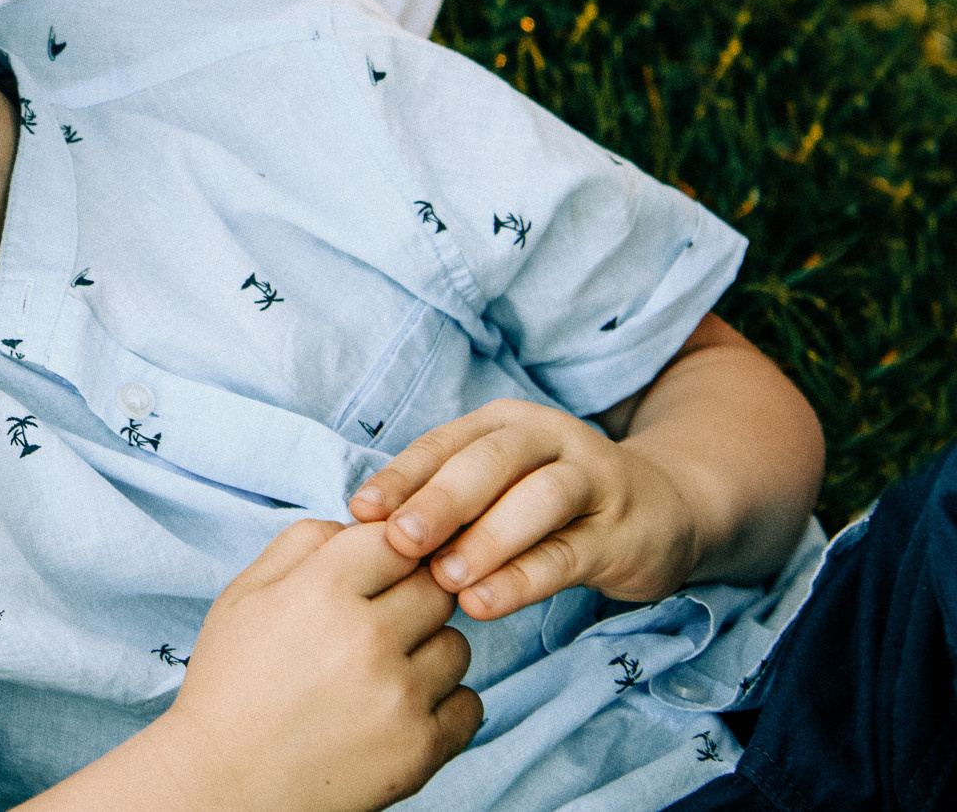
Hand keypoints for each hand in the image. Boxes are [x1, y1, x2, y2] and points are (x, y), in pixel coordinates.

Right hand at [118, 521, 480, 811]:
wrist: (224, 783)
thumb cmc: (231, 683)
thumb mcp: (244, 594)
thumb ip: (302, 543)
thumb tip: (358, 523)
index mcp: (322, 590)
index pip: (398, 538)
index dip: (390, 553)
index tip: (379, 573)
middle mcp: (368, 638)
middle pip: (437, 588)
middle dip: (413, 598)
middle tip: (378, 624)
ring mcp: (399, 696)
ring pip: (458, 645)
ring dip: (430, 652)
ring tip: (382, 672)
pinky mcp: (420, 750)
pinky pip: (469, 704)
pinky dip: (444, 705)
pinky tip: (400, 708)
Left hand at [348, 399, 700, 621]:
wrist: (666, 509)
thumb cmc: (553, 503)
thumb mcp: (499, 487)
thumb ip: (445, 500)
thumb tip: (369, 531)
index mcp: (504, 423)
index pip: (444, 443)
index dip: (400, 476)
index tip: (359, 512)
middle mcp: (549, 439)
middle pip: (488, 461)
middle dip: (439, 501)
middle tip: (399, 542)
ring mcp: (593, 481)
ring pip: (536, 501)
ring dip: (486, 539)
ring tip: (445, 579)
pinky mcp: (624, 531)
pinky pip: (569, 552)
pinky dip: (524, 578)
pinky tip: (486, 603)